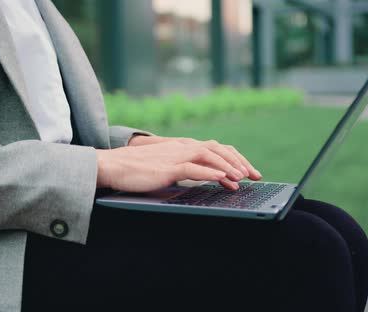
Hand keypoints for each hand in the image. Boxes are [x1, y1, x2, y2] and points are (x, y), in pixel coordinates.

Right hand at [95, 137, 261, 191]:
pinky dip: (210, 172)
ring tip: (242, 178)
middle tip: (254, 176)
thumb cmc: (135, 170)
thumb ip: (182, 169)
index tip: (247, 172)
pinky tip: (222, 178)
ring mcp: (175, 156)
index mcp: (182, 147)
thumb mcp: (164, 167)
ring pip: (210, 156)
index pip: (215, 148)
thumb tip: (200, 177)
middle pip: (218, 149)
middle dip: (239, 162)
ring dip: (229, 166)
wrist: (112, 166)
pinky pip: (194, 168)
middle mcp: (182, 147)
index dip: (234, 158)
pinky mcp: (168, 167)